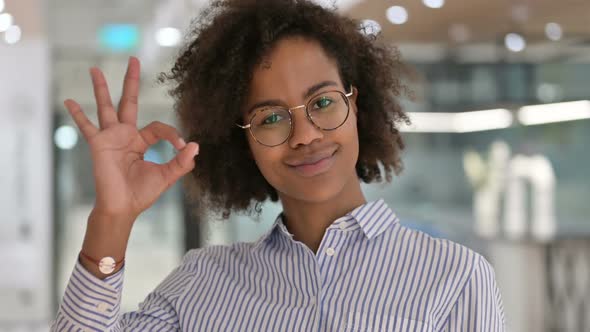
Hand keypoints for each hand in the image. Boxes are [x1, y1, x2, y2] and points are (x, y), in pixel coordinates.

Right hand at [64, 56, 198, 223]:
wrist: (123, 208)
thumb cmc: (142, 194)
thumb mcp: (167, 176)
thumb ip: (182, 162)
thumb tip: (196, 145)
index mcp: (142, 141)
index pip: (159, 127)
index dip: (173, 134)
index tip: (182, 146)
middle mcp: (126, 135)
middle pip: (129, 101)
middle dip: (131, 81)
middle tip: (134, 59)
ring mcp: (111, 138)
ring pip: (106, 106)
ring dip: (100, 88)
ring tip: (95, 69)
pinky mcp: (99, 145)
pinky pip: (87, 126)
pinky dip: (78, 114)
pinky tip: (69, 100)